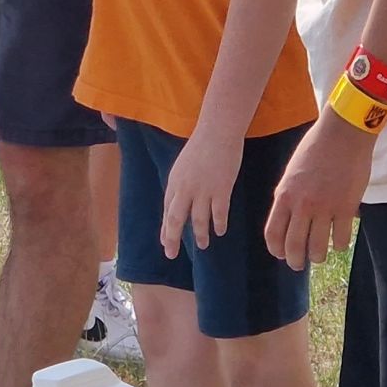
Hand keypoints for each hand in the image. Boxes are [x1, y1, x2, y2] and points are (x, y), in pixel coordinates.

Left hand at [159, 128, 242, 258]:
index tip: (165, 242)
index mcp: (174, 182)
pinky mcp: (221, 189)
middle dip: (172, 239)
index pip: (167, 210)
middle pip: (175, 219)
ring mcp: (203, 190)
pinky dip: (219, 224)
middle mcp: (185, 189)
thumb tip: (179, 200)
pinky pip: (219, 213)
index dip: (166, 228)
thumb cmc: (201, 145)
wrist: (217, 132)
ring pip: (198, 220)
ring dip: (199, 235)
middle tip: (170, 254)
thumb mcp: (183, 166)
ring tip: (202, 245)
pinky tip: (220, 231)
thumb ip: (181, 184)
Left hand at [265, 115, 375, 271]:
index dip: (276, 250)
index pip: (273, 234)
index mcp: (284, 195)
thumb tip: (289, 219)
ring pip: (317, 248)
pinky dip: (339, 246)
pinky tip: (339, 243)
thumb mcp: (291, 173)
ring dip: (317, 257)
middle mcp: (302, 205)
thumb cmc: (315, 149)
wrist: (342, 134)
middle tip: (299, 264)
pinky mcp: (346, 208)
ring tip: (319, 257)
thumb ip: (288, 196)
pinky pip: (341, 239)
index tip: (281, 254)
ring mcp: (325, 208)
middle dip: (295, 261)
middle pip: (294, 246)